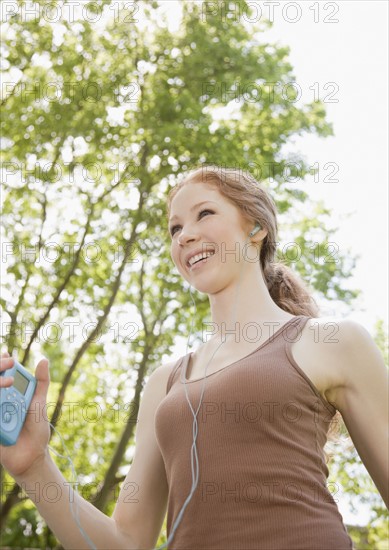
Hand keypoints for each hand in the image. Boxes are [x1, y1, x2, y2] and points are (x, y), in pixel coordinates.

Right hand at [0, 351, 50, 478]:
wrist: (33, 455)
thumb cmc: (36, 428)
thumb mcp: (39, 402)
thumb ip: (41, 382)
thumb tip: (43, 360)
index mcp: (8, 395)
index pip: (1, 375)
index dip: (1, 364)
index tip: (7, 355)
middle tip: (9, 376)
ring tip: (9, 388)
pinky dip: (0, 414)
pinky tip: (3, 408)